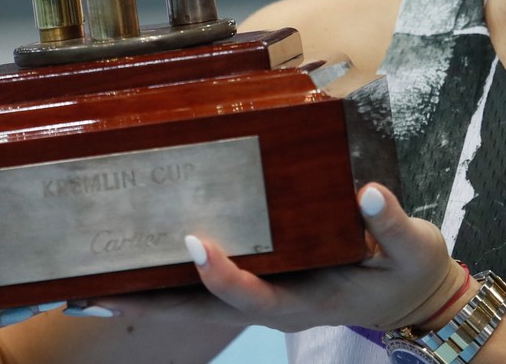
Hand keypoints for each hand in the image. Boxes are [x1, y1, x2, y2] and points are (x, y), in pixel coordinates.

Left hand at [93, 183, 467, 334]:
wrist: (411, 297)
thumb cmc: (410, 270)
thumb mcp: (414, 247)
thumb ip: (391, 223)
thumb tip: (369, 191)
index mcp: (308, 300)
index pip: (255, 295)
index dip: (222, 275)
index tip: (195, 241)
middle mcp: (277, 305)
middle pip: (202, 313)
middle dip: (150, 302)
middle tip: (95, 286)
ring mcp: (265, 297)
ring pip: (195, 306)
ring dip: (147, 294)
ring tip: (91, 279)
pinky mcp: (261, 282)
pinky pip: (205, 289)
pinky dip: (169, 279)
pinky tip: (136, 260)